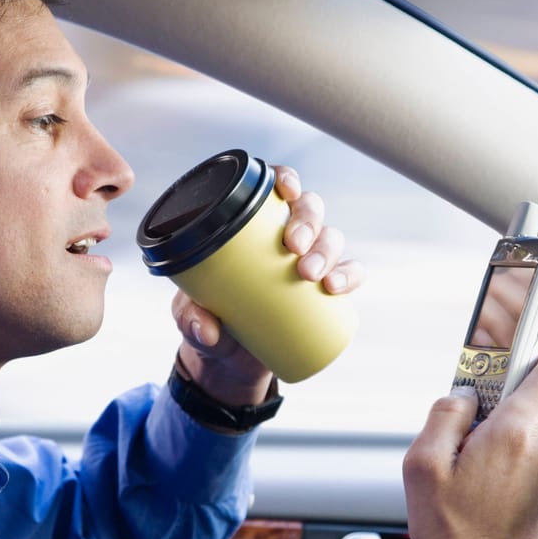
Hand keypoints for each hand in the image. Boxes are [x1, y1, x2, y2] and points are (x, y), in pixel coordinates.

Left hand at [172, 165, 363, 404]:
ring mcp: (307, 260)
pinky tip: (337, 287)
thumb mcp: (188, 315)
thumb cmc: (207, 318)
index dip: (286, 179)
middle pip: (308, 209)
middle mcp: (284, 234)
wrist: (228, 359)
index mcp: (252, 224)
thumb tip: (207, 330)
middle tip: (293, 248)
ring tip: (311, 276)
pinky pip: (348, 273)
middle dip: (307, 222)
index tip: (286, 192)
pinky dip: (349, 275)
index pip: (274, 188)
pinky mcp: (323, 289)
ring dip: (326, 250)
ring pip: (330, 238)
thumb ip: (190, 318)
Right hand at [402, 343, 537, 538]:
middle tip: (468, 442)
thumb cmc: (450, 531)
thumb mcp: (422, 465)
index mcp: (514, 434)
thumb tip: (462, 393)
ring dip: (506, 445)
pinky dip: (517, 468)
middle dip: (499, 413)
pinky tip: (491, 494)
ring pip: (532, 435)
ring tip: (477, 479)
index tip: (522, 348)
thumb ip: (443, 414)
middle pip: (530, 405)